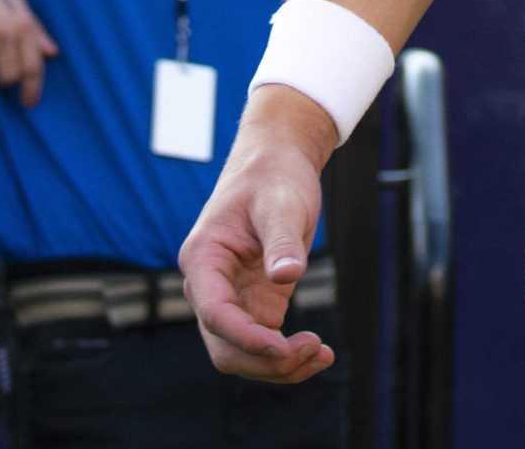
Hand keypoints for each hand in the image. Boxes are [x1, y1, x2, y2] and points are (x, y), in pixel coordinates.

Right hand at [0, 0, 58, 104]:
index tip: (29, 103)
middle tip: (1, 64)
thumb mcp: (20, 4)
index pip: (32, 66)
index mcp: (23, 22)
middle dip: (6, 78)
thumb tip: (52, 54)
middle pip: (8, 77)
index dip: (32, 89)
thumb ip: (36, 31)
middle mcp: (3, 30)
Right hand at [179, 87, 337, 383]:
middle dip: (266, 361)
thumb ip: (282, 239)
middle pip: (225, 347)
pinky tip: (318, 352)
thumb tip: (287, 276)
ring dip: (278, 366)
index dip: (246, 338)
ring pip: (243, 354)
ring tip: (322, 354)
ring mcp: (231, 297)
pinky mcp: (254, 301)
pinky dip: (287, 355)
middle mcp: (209, 285)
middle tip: (315, 348)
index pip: (215, 314)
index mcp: (203, 259)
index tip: (284, 346)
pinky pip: (263, 343)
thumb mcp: (282, 202)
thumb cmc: (274, 174)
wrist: (278, 159)